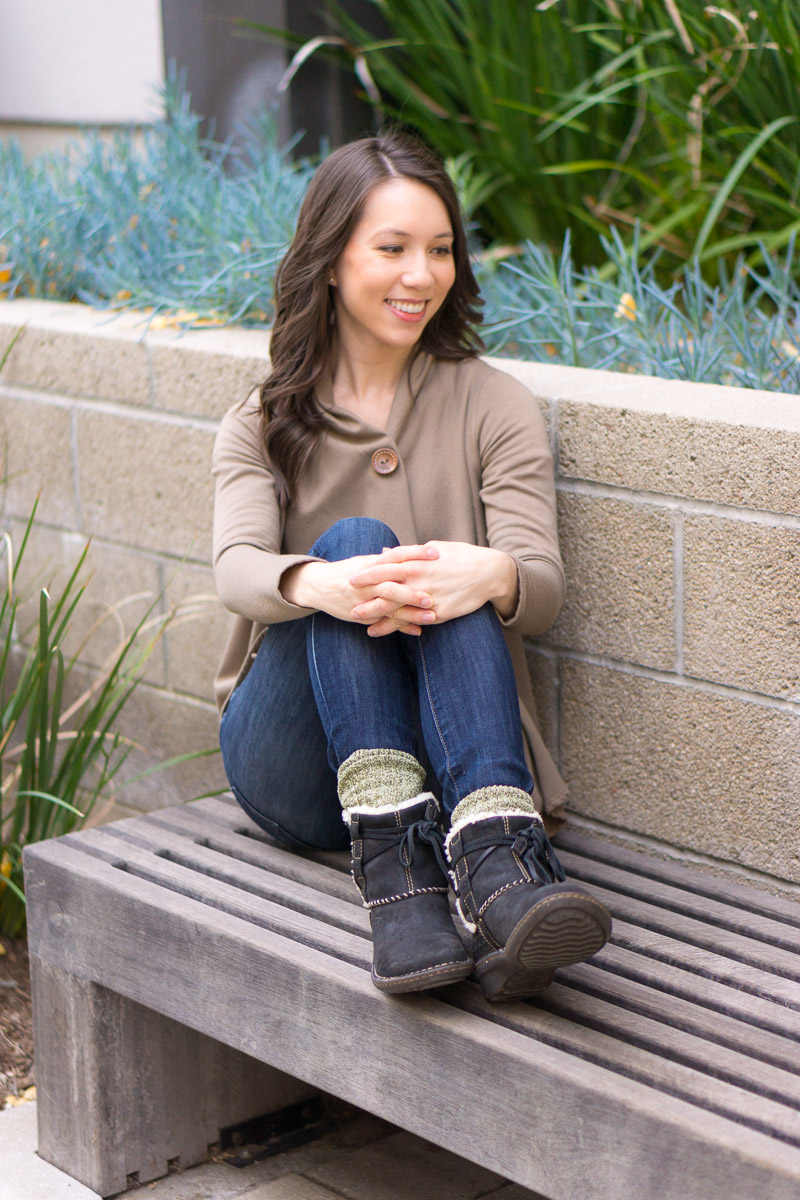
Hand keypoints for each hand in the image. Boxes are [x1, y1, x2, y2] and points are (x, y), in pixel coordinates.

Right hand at [280, 551, 435, 635]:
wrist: (317, 586)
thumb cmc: (346, 570)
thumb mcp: (364, 561)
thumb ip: (386, 560)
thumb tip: (409, 553)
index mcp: (370, 564)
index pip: (395, 556)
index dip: (415, 553)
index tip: (435, 553)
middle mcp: (366, 582)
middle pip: (391, 586)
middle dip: (412, 592)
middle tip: (433, 596)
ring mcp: (362, 600)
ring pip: (388, 607)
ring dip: (411, 613)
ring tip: (432, 616)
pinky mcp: (361, 615)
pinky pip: (383, 622)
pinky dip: (400, 627)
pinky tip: (417, 630)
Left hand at [349, 541, 518, 633]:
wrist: (489, 573)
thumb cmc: (460, 557)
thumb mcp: (434, 549)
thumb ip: (408, 553)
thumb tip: (385, 552)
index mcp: (419, 561)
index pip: (388, 566)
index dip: (369, 573)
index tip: (352, 578)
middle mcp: (422, 579)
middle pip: (388, 588)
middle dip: (366, 595)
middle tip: (347, 601)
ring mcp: (429, 597)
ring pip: (398, 608)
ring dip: (376, 614)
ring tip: (358, 620)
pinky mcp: (439, 612)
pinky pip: (413, 621)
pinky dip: (396, 626)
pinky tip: (381, 630)